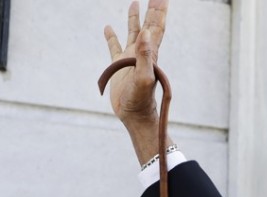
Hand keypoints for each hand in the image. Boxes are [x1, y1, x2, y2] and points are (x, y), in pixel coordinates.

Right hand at [103, 0, 170, 162]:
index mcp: (150, 52)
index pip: (156, 26)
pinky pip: (114, 46)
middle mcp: (142, 52)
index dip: (159, 10)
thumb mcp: (144, 77)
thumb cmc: (141, 100)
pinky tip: (107, 27)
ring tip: (135, 2)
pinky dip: (111, 36)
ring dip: (134, 17)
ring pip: (132, 32)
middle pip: (148, 24)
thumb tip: (146, 33)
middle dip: (152, 9)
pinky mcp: (118, 66)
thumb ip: (146, 56)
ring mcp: (130, 58)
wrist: (134, 115)